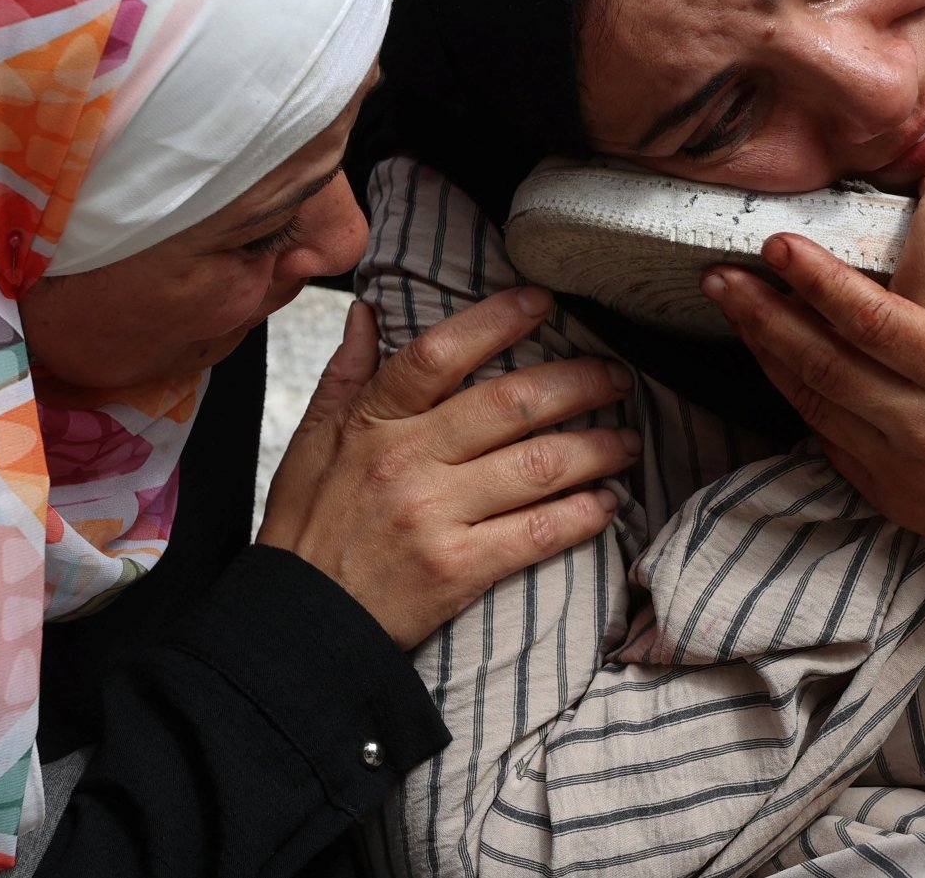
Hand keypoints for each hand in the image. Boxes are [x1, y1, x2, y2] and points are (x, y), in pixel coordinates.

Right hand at [256, 288, 636, 647]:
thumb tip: (368, 310)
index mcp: (372, 421)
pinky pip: (537, 533)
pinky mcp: (457, 569)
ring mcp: (435, 515)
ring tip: (626, 440)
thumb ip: (346, 371)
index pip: (440, 354)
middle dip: (578, 383)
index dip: (496, 321)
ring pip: (537, 465)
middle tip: (616, 376)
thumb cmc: (307, 528)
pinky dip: (582, 515)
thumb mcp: (309, 440)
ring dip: (596, 448)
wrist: (298, 621)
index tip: (542, 303)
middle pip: (510, 405)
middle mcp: (407, 460)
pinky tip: (606, 503)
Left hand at [705, 196, 924, 614]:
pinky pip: (826, 438)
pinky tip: (771, 360)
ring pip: (813, 400)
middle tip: (717, 272)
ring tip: (730, 306)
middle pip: (822, 362)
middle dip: (764, 314)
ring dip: (765, 351)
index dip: (819, 281)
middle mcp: (924, 425)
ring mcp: (900, 466)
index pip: (873, 321)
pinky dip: (794, 396)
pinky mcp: (888, 493)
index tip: (776, 243)